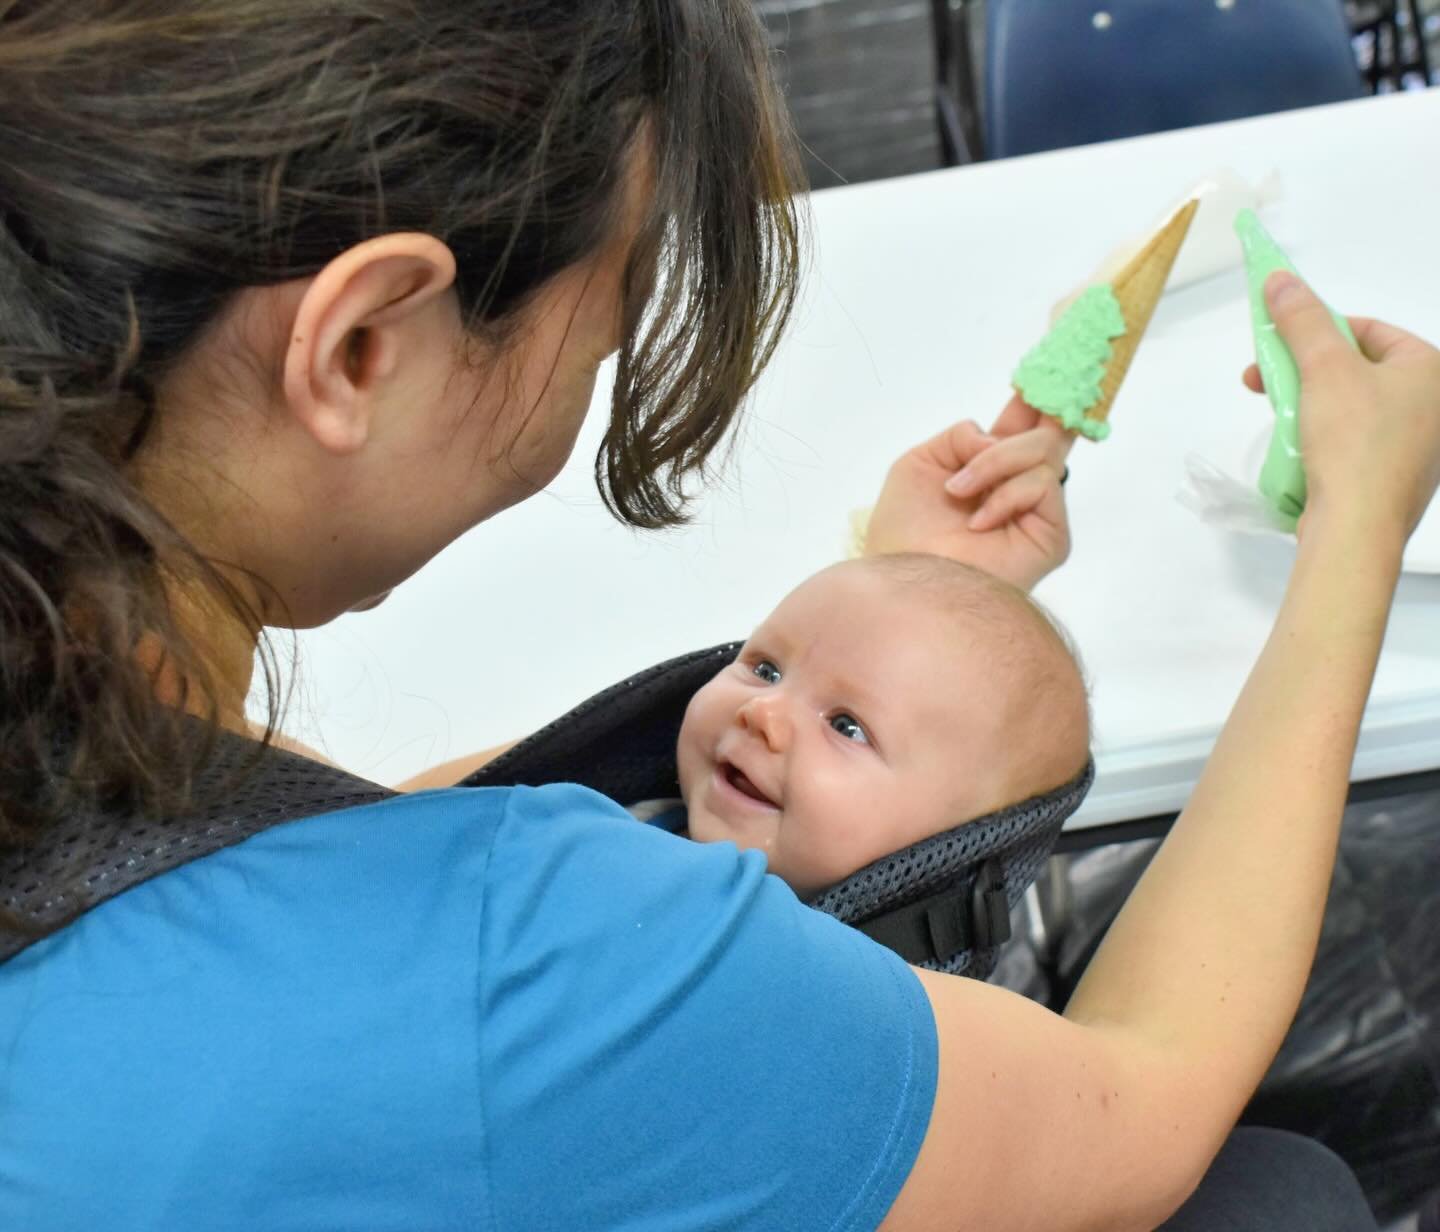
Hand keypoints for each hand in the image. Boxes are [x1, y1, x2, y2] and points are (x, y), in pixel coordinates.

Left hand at [864, 395, 1073, 589]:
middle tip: (1024, 399)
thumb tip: (994, 437)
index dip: (1036, 401)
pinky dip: (1004, 495)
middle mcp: (1016, 491)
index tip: (1042, 374)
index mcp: (986, 474)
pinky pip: (1042, 486)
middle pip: (1046, 434)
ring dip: (993, 464)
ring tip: (957, 493)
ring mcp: (1036, 515)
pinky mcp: (1051, 538)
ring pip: (1044, 452)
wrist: (907, 579)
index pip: (1024, 430)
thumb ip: (959, 436)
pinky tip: (978, 522)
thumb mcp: (918, 464)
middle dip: (1029, 416)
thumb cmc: (903, 531)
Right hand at [1244, 273, 1439, 544]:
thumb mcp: (1322, 368)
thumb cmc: (1354, 443)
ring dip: (1307, 408)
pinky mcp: (1392, 480)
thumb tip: (1281, 280)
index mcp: (1431, 371)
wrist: (1358, 529)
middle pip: (1356, 371)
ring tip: (1279, 421)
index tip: (1280, 343)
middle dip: (1305, 373)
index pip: (1369, 331)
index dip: (1319, 330)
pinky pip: (1352, 446)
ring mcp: (1416, 447)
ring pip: (1350, 410)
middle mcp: (1432, 406)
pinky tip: (1298, 453)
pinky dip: (1321, 442)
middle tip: (1264, 381)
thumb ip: (1301, 320)